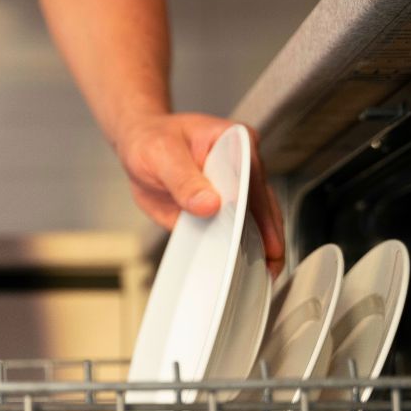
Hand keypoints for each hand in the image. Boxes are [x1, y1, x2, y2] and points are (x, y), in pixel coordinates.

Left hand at [116, 113, 285, 275]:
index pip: (252, 178)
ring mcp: (235, 185)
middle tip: (271, 263)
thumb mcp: (161, 155)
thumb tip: (209, 203)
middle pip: (262, 201)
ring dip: (262, 244)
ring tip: (267, 270)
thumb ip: (184, 180)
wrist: (139, 146)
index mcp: (235, 140)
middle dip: (269, 233)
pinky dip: (240, 246)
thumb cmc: (152, 140)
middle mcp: (242, 162)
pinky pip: (235, 227)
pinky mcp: (223, 205)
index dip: (256, 208)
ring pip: (256, 217)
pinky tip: (248, 265)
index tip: (259, 235)